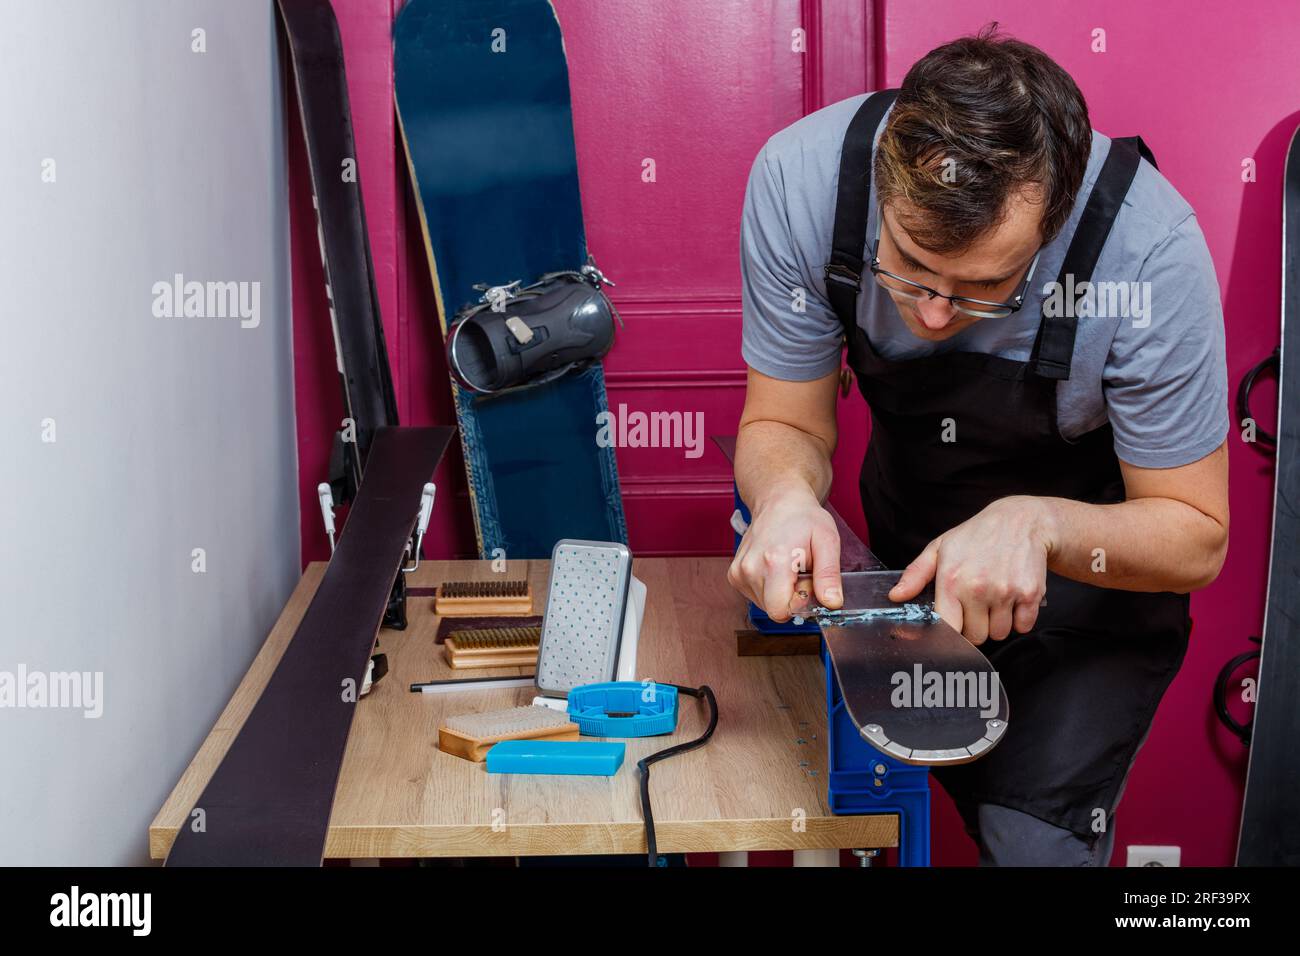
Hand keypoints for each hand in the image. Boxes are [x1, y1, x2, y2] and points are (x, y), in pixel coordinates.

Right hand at [727, 482, 841, 621]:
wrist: (779, 502)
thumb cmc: (804, 518)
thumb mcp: (827, 541)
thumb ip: (829, 575)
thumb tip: (831, 603)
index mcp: (774, 561)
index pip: (781, 611)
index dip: (800, 602)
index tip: (808, 581)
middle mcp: (750, 568)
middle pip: (774, 610)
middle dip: (791, 598)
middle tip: (799, 572)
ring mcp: (739, 572)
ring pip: (765, 605)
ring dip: (780, 592)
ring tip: (787, 567)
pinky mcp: (734, 575)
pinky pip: (756, 597)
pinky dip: (769, 588)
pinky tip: (775, 568)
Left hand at [889, 496, 1055, 644]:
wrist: (1021, 520)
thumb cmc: (976, 536)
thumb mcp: (940, 548)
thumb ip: (916, 574)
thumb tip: (896, 596)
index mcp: (951, 580)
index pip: (948, 629)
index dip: (950, 634)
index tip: (954, 626)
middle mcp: (977, 588)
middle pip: (976, 637)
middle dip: (975, 626)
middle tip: (977, 604)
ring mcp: (1005, 592)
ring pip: (999, 633)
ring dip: (998, 623)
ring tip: (995, 597)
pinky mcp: (1030, 594)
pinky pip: (1023, 627)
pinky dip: (1019, 619)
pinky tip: (1013, 597)